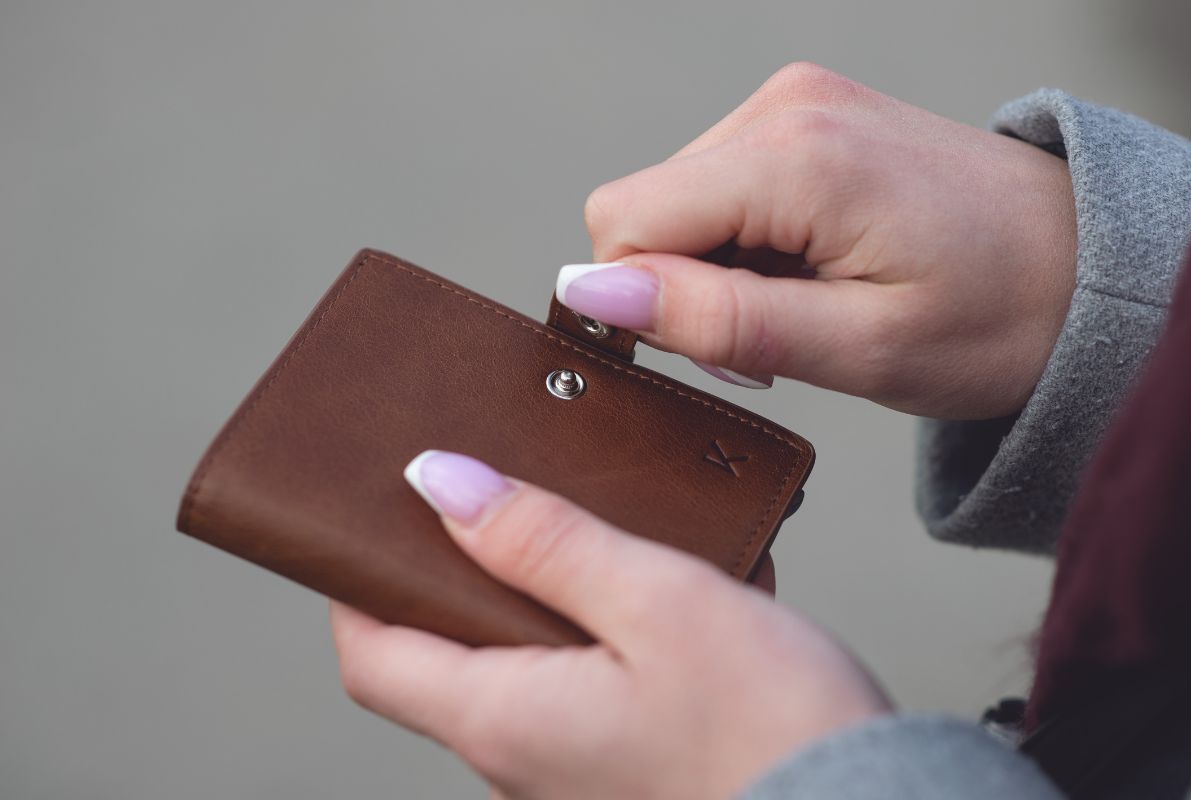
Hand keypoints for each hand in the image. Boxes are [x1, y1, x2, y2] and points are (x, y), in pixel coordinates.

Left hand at [331, 451, 889, 799]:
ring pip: (522, 659)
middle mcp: (522, 753)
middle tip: (495, 495)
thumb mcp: (657, 603)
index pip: (371, 652)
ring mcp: (575, 763)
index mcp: (504, 716)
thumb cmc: (774, 734)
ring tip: (597, 528)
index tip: (372, 513)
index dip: (355, 578)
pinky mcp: (626, 760)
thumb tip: (441, 484)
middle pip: (442, 651)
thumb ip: (545, 542)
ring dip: (545, 589)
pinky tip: (665, 584)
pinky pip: (585, 679)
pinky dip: (605, 624)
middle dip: (458, 568)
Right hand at [557, 63, 1076, 418]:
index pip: (623, 222)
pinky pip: (716, 185)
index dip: (642, 302)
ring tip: (805, 302)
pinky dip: (742, 243)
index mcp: (794, 157)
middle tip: (775, 335)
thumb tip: (592, 295)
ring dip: (715, 269)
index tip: (723, 349)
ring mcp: (792, 102)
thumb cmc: (998, 315)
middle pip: (640, 208)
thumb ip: (717, 320)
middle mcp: (782, 106)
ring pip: (673, 201)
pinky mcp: (803, 116)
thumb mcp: (857, 347)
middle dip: (681, 287)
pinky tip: (809, 268)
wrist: (1086, 266)